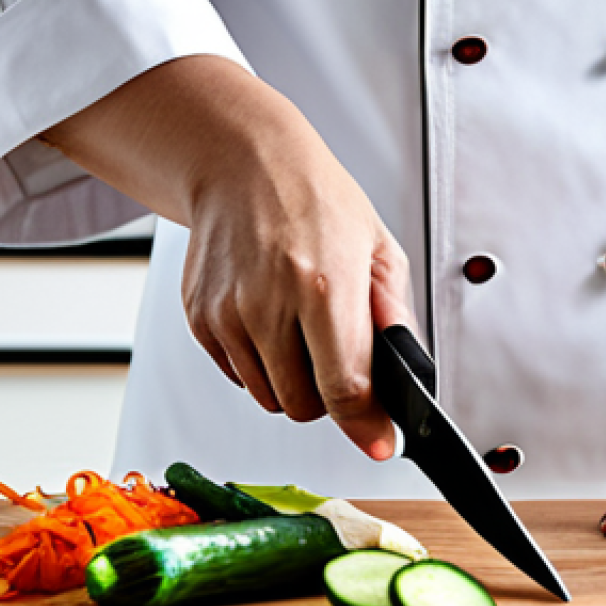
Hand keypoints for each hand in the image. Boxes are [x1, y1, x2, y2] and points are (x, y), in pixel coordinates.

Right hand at [44, 56, 416, 459]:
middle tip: (339, 364)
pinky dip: (261, 366)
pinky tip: (271, 321)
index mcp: (322, 285)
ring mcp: (227, 314)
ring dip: (294, 383)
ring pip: (270, 398)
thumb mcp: (379, 249)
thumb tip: (406, 378)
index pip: (344, 387)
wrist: (243, 162)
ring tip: (302, 332)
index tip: (379, 442)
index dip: (366, 424)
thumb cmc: (317, 200)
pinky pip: (239, 377)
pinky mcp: (200, 320)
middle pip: (304, 406)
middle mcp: (267, 303)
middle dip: (329, 399)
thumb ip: (395, 319)